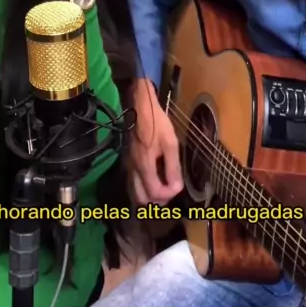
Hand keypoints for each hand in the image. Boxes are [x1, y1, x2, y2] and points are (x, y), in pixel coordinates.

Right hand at [129, 79, 183, 204]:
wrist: (139, 106)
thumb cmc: (156, 123)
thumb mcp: (170, 143)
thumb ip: (173, 167)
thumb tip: (176, 188)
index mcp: (144, 167)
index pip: (155, 194)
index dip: (169, 194)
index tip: (178, 187)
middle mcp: (133, 170)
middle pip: (141, 199)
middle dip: (157, 200)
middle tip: (169, 192)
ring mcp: (128, 165)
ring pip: (135, 192)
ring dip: (149, 195)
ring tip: (163, 188)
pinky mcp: (127, 160)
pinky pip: (133, 183)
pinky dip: (143, 187)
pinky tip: (153, 178)